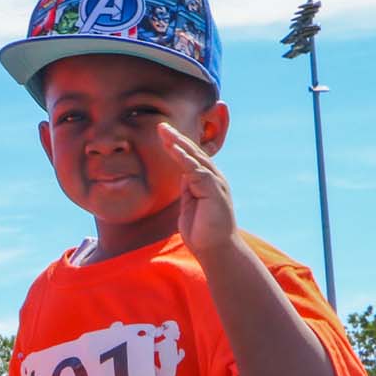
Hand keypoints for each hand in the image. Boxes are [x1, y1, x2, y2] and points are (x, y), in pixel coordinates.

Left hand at [158, 122, 236, 256]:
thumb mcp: (189, 206)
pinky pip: (197, 171)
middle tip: (160, 125)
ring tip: (165, 133)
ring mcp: (215, 183)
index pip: (189, 158)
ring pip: (195, 159)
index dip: (175, 145)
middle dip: (176, 139)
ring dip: (179, 144)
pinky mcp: (214, 191)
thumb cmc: (202, 231)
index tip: (161, 134)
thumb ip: (187, 190)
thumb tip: (182, 176)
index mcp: (205, 181)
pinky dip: (185, 160)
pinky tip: (174, 150)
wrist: (215, 250)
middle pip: (192, 153)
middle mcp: (212, 178)